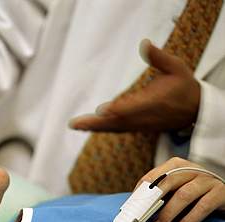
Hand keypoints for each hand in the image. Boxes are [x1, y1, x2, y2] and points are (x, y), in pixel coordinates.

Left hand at [69, 39, 200, 131]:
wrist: (194, 111)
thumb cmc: (183, 86)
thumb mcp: (176, 68)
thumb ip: (159, 58)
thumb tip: (144, 43)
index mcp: (154, 101)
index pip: (133, 107)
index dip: (117, 110)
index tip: (101, 111)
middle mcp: (144, 116)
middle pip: (117, 121)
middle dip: (96, 123)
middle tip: (75, 124)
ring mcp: (140, 124)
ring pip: (115, 127)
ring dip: (94, 127)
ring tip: (75, 125)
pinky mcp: (137, 127)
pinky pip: (117, 129)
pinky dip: (101, 128)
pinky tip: (86, 127)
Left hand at [136, 157, 224, 221]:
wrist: (224, 194)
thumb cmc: (194, 192)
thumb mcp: (176, 188)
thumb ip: (160, 194)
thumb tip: (136, 208)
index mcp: (176, 165)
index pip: (153, 176)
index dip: (140, 191)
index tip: (131, 205)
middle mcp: (191, 169)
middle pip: (167, 183)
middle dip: (151, 201)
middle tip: (141, 216)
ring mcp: (206, 179)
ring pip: (184, 194)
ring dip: (168, 212)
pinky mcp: (221, 192)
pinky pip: (203, 206)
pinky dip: (190, 218)